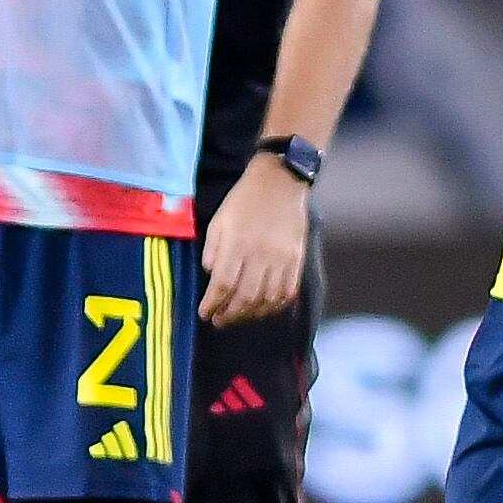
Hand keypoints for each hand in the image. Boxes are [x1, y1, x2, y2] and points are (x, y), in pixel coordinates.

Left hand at [197, 161, 309, 325]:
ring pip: (267, 299)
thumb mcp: (219, 219)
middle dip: (229, 315)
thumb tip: (210, 275)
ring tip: (239, 317)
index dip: (212, 304)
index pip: (223, 284)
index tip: (205, 314)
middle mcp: (260, 255)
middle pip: (245, 297)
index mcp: (237, 243)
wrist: (281, 181)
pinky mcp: (297, 259)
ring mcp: (282, 259)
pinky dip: (275, 306)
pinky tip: (264, 308)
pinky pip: (287, 292)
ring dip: (250, 314)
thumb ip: (213, 249)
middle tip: (219, 321)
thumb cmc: (245, 199)